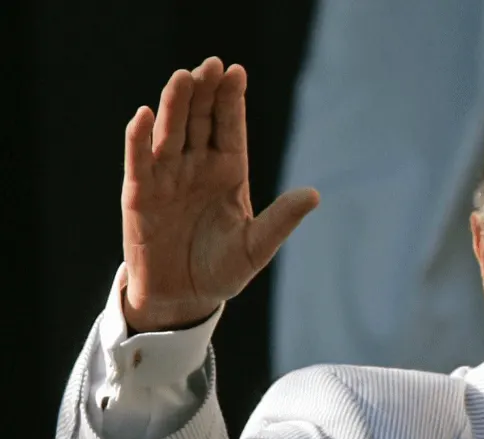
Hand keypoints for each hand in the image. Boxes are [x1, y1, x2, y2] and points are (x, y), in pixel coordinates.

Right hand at [121, 57, 318, 331]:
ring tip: (183, 78)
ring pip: (170, 133)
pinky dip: (140, 139)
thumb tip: (314, 195)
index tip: (236, 71)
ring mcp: (167, 178)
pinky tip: (145, 115)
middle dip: (204, 93)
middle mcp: (197, 167)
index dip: (231, 100)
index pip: (230, 128)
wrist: (184, 297)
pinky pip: (139, 162)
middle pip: (199, 121)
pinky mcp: (140, 195)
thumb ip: (282, 220)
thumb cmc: (222, 270)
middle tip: (210, 64)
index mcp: (228, 173)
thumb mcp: (257, 247)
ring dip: (174, 105)